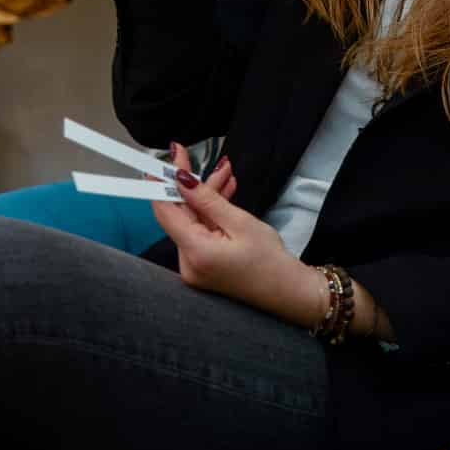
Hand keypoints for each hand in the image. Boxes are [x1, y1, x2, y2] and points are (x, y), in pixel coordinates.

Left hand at [149, 143, 302, 313]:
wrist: (289, 292)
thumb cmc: (271, 262)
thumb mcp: (240, 222)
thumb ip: (207, 200)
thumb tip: (180, 179)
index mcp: (195, 252)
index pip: (165, 211)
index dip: (161, 183)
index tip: (163, 160)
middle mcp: (187, 262)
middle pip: (179, 214)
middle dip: (189, 184)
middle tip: (190, 156)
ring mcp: (194, 265)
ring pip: (192, 220)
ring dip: (205, 196)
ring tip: (225, 172)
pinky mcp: (202, 264)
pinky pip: (201, 231)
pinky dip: (210, 214)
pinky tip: (224, 192)